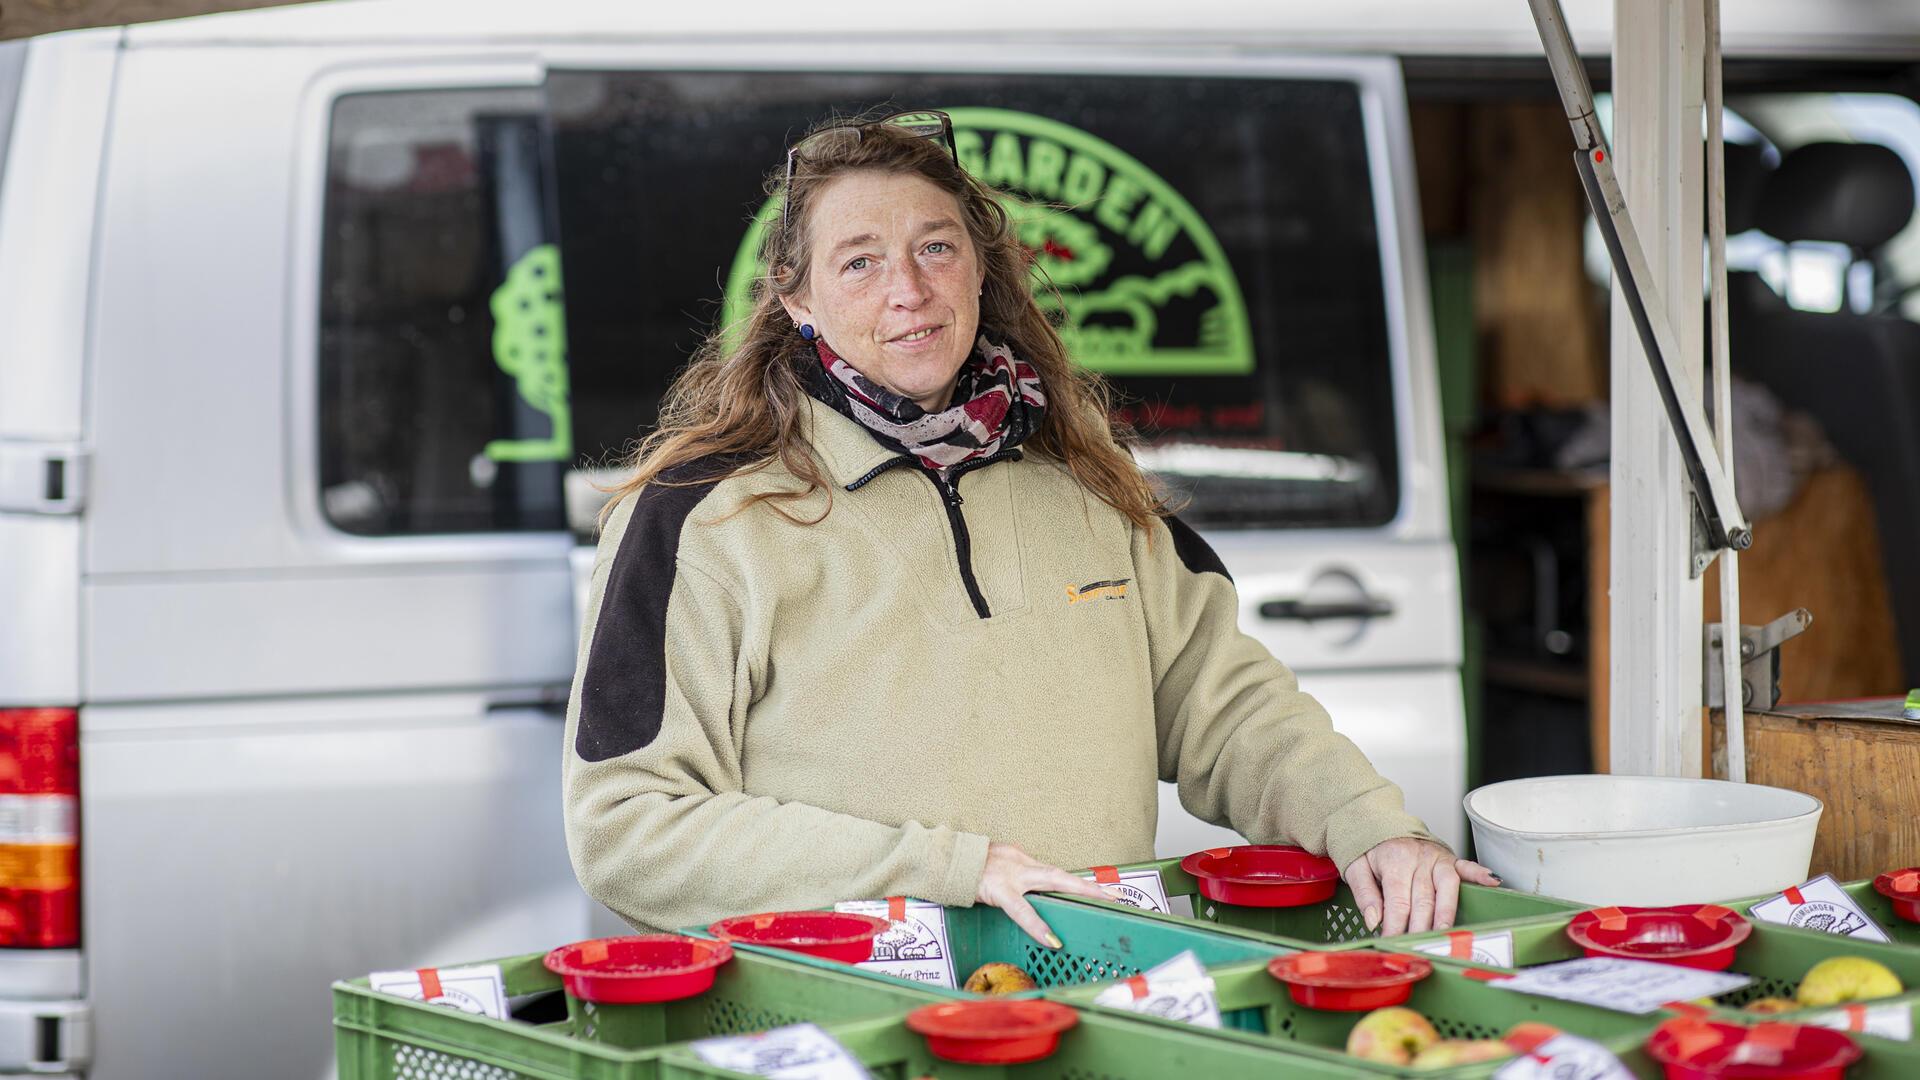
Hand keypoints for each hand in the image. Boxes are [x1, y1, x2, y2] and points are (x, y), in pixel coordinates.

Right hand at [975, 842, 1112, 947]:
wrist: (942, 859)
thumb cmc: (968, 868)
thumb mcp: (996, 869)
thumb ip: (1014, 880)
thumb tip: (1029, 896)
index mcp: (1020, 860)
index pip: (1054, 873)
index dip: (1079, 884)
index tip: (1103, 894)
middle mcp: (1020, 863)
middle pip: (1060, 874)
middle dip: (1088, 886)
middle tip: (1114, 897)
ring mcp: (1011, 875)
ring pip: (1051, 881)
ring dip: (1077, 892)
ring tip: (1101, 903)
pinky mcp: (998, 890)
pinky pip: (1021, 910)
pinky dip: (1037, 925)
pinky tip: (1051, 939)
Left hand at [1342, 837, 1499, 936]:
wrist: (1379, 822)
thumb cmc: (1369, 849)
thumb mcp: (1355, 866)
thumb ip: (1364, 893)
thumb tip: (1374, 920)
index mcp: (1394, 860)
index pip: (1397, 901)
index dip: (1395, 926)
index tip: (1393, 943)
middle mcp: (1419, 859)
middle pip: (1423, 900)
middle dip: (1421, 927)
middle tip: (1418, 948)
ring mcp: (1436, 858)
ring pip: (1446, 889)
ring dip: (1446, 913)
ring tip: (1445, 934)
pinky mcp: (1449, 858)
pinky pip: (1466, 866)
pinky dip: (1480, 874)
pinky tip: (1493, 882)